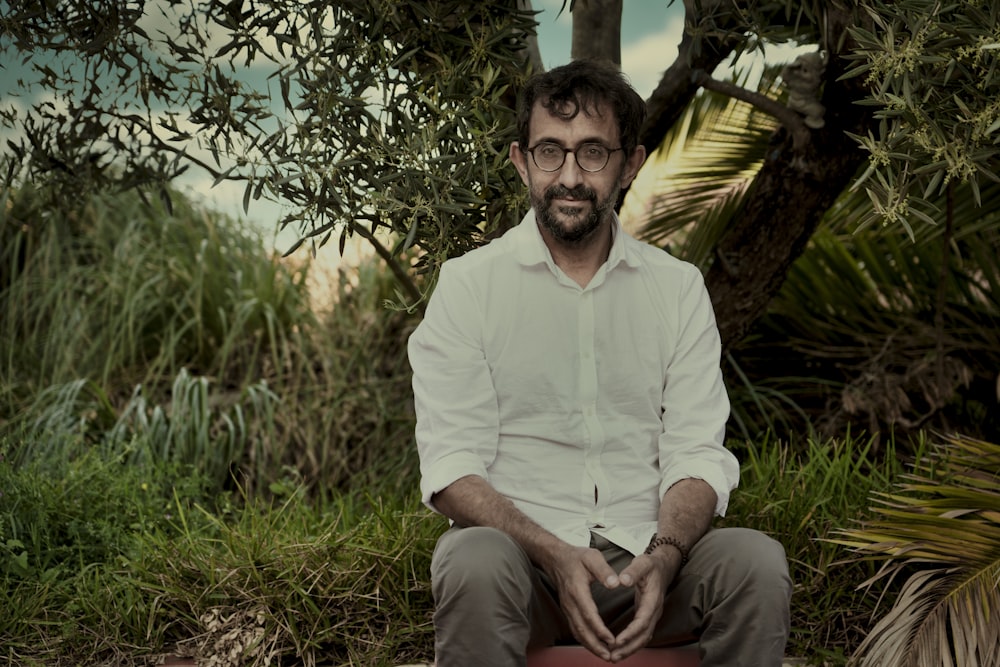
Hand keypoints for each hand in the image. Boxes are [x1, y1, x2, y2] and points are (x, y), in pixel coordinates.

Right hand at [544, 544, 620, 660]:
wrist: (556, 558)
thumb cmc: (576, 557)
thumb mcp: (592, 557)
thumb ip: (604, 570)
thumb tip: (616, 583)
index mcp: (577, 590)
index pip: (588, 614)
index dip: (600, 629)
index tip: (611, 640)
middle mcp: (570, 603)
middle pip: (581, 629)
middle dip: (595, 645)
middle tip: (609, 657)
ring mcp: (567, 608)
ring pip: (577, 632)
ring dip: (590, 646)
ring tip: (605, 656)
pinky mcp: (568, 610)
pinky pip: (575, 629)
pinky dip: (585, 640)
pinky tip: (595, 646)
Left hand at [608, 551, 676, 661]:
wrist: (662, 567)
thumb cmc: (651, 565)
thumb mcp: (642, 563)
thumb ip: (632, 572)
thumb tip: (622, 580)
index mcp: (653, 599)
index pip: (643, 621)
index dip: (630, 632)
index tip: (617, 640)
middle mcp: (654, 611)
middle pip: (644, 635)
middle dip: (629, 647)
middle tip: (613, 657)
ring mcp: (652, 616)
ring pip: (643, 638)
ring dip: (629, 649)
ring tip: (613, 657)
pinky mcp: (648, 617)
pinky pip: (641, 635)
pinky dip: (631, 644)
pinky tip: (620, 649)